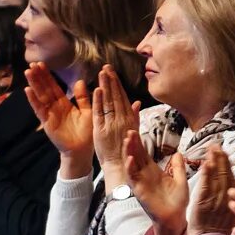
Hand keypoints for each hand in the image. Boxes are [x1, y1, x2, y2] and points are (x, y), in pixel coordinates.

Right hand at [24, 62, 92, 165]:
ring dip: (34, 84)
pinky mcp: (47, 122)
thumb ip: (83, 98)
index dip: (47, 76)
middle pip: (45, 89)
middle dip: (38, 77)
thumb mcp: (88, 112)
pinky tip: (28, 90)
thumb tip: (79, 81)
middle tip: (32, 63)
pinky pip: (40, 109)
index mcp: (65, 104)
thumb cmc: (87, 133)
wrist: (82, 150)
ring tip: (28, 72)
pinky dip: (34, 100)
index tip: (41, 64)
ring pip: (40, 96)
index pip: (54, 87)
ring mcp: (50, 114)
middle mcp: (55, 107)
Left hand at [93, 64, 140, 189]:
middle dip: (111, 81)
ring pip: (109, 102)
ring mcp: (111, 125)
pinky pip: (100, 114)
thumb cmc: (126, 152)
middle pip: (116, 97)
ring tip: (102, 73)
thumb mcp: (133, 132)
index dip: (118, 84)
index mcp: (129, 120)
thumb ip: (134, 116)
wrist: (119, 167)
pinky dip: (99, 102)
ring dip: (106, 86)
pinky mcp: (101, 131)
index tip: (112, 72)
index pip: (123, 98)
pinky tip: (98, 90)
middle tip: (106, 66)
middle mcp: (121, 120)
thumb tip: (137, 102)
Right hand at [124, 130, 187, 234]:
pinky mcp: (139, 191)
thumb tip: (178, 153)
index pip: (143, 153)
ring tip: (127, 140)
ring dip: (128, 152)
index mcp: (153, 170)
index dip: (139, 142)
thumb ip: (178, 167)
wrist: (176, 218)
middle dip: (132, 143)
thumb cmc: (177, 201)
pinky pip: (132, 178)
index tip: (136, 129)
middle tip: (130, 130)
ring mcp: (140, 182)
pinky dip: (130, 168)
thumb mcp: (180, 180)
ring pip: (131, 164)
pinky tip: (130, 159)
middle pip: (135, 155)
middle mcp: (144, 175)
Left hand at [187, 144, 234, 234]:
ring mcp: (216, 199)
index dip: (228, 164)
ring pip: (217, 177)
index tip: (224, 152)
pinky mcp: (203, 202)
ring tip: (212, 148)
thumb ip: (234, 200)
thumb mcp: (232, 215)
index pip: (232, 178)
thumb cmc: (218, 230)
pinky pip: (205, 185)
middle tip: (217, 145)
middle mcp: (227, 197)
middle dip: (222, 158)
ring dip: (215, 161)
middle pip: (226, 174)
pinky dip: (206, 174)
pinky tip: (206, 163)